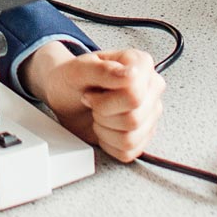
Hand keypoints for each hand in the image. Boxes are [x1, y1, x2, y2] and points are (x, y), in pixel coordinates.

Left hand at [25, 46, 164, 162]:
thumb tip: (131, 75)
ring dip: (104, 130)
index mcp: (141, 64)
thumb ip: (105, 70)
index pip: (134, 95)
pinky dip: (108, 144)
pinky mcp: (144, 135)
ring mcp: (151, 113)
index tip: (91, 93)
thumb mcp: (80, 70)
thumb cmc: (73, 80)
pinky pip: (128, 152)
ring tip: (98, 115)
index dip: (105, 101)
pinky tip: (104, 127)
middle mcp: (151, 88)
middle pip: (133, 119)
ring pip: (131, 138)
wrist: (65, 96)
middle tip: (93, 104)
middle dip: (103, 115)